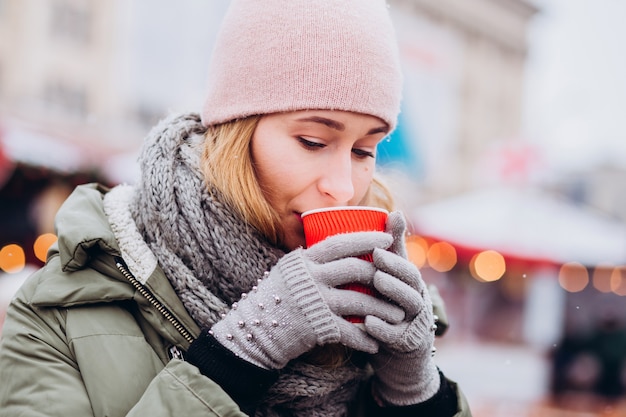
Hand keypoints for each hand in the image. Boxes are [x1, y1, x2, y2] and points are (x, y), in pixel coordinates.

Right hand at [207, 231, 404, 369]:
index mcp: (305, 260)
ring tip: (397, 314)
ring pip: (359, 301)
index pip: (340, 242)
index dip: (367, 238)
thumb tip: (341, 244)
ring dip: (382, 309)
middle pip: (355, 269)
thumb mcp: (290, 268)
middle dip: (382, 274)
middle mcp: (311, 278)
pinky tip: (376, 344)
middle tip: (400, 279)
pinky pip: (350, 332)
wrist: (256, 330)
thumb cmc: (277, 296)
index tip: (388, 238)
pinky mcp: (318, 327)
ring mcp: (315, 303)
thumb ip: (313, 258)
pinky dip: (365, 339)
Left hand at [365, 211, 439, 405]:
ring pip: (408, 306)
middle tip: (376, 258)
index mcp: (411, 284)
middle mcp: (417, 301)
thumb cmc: (390, 307)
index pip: (407, 267)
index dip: (395, 256)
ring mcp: (414, 323)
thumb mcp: (392, 278)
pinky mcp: (407, 345)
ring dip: (392, 293)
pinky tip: (367, 322)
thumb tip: (394, 211)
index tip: (377, 246)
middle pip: (412, 283)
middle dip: (395, 269)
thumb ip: (392, 249)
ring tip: (376, 282)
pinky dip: (382, 329)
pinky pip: (396, 336)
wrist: (398, 354)